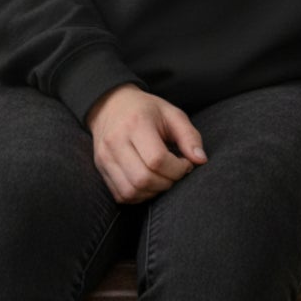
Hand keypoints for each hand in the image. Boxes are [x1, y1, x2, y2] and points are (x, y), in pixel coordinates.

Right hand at [85, 84, 207, 203]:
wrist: (110, 105)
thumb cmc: (146, 110)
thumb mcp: (171, 114)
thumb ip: (189, 136)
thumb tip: (201, 160)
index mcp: (136, 123)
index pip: (157, 159)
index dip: (177, 169)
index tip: (185, 163)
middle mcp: (116, 141)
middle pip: (143, 179)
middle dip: (166, 183)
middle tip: (175, 173)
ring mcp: (105, 156)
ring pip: (131, 191)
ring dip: (152, 192)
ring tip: (162, 178)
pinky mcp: (100, 168)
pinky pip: (120, 195)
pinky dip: (138, 196)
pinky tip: (148, 183)